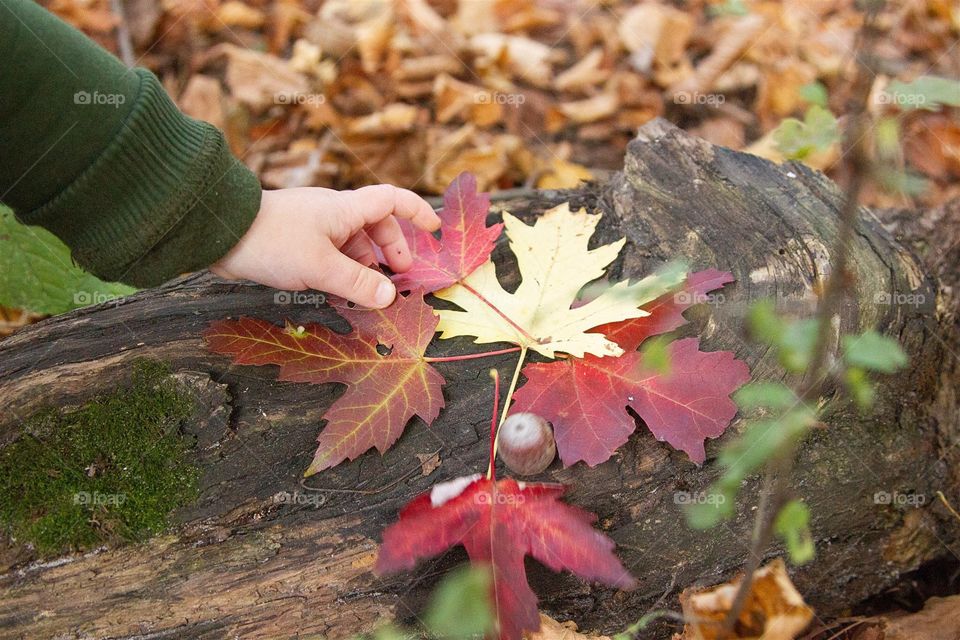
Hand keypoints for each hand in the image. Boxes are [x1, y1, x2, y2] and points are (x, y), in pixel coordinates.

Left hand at [211, 185, 439, 307]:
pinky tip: (341, 290)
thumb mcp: (320, 266)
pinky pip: (332, 253)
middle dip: (392, 250)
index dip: (416, 212)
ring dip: (366, 264)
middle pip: (376, 225)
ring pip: (353, 242)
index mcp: (345, 209)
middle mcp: (333, 213)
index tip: (434, 230)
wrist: (220, 232)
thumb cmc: (273, 241)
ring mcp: (315, 226)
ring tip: (370, 291)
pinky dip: (344, 269)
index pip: (392, 200)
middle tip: (399, 277)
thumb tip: (390, 297)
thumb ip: (356, 283)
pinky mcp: (298, 240)